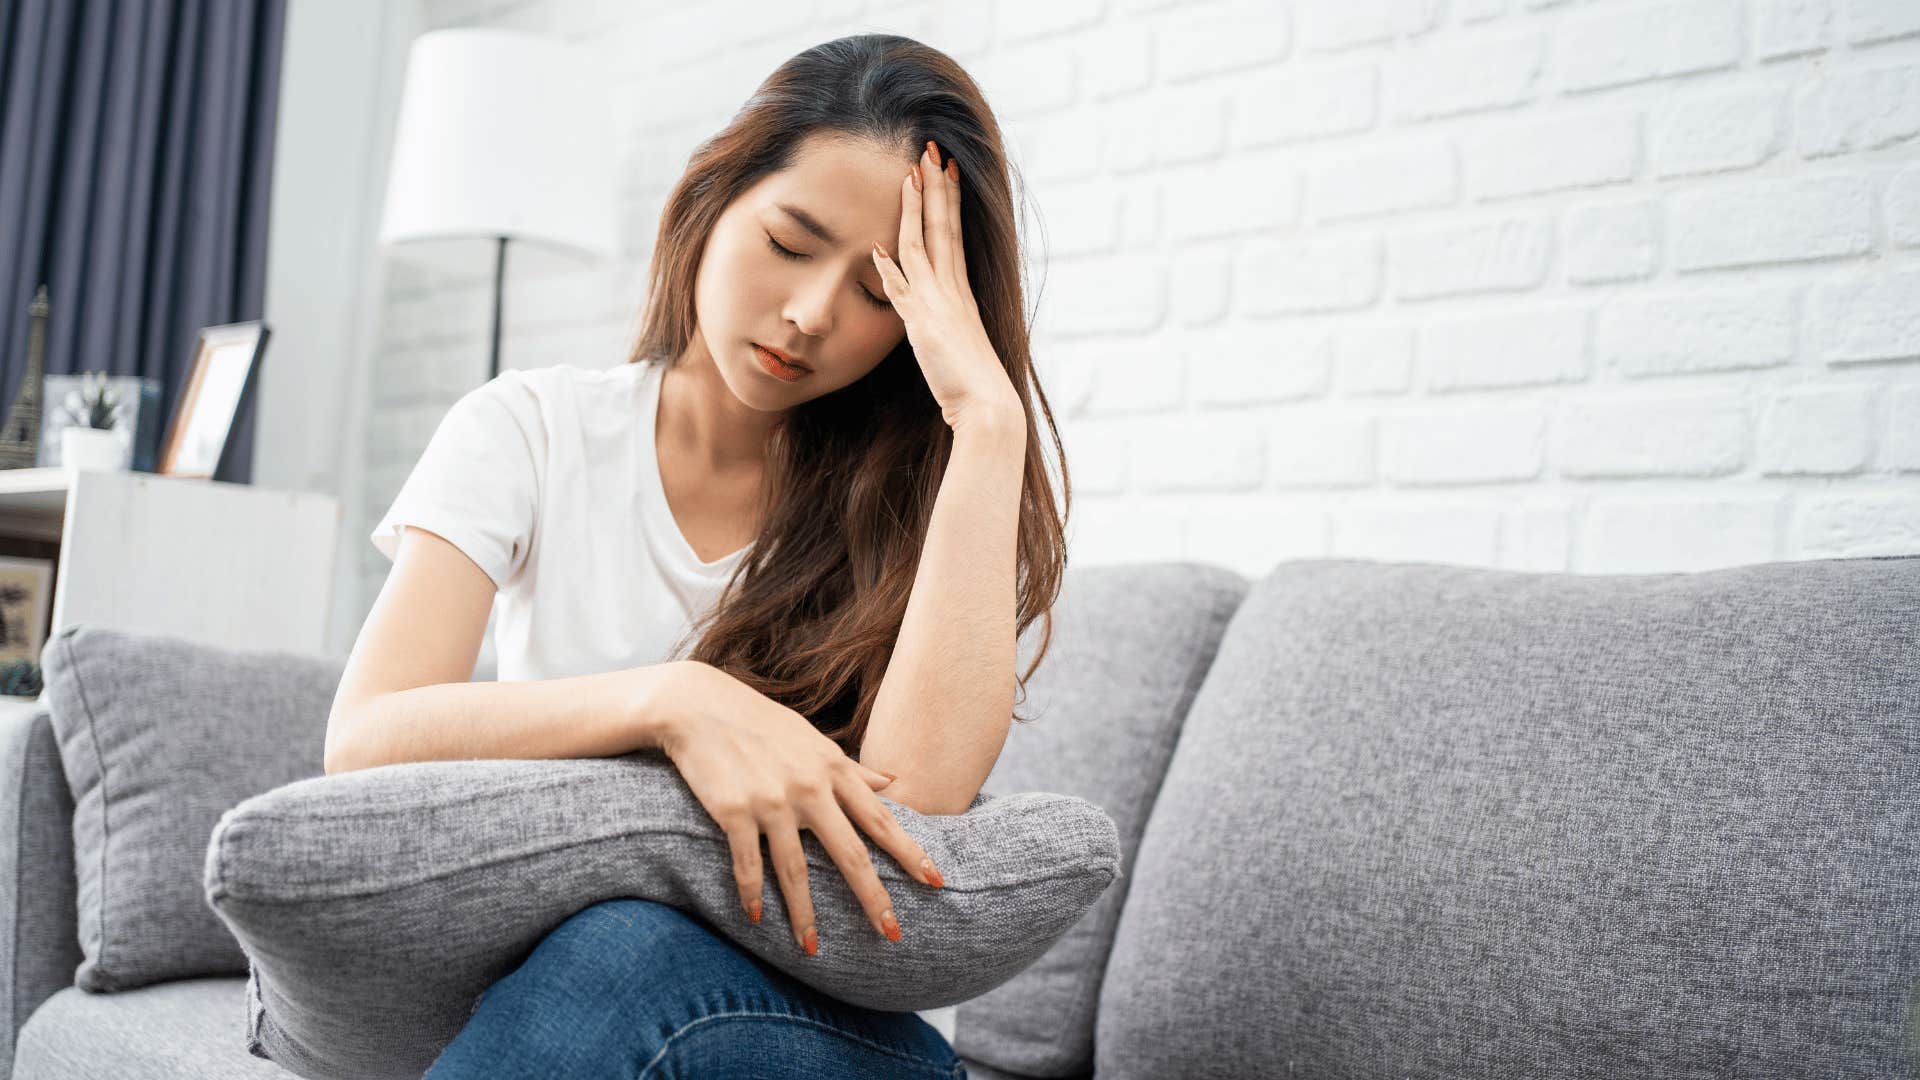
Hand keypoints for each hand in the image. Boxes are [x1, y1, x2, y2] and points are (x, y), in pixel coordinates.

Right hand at [654, 661, 944, 955]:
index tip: (936, 882)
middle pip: (850, 854)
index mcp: (833, 770)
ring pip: (796, 871)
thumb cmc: (760, 723)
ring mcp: (772, 802)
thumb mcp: (813, 739)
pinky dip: (752, 894)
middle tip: (893, 934)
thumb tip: (892, 780)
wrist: (699, 706)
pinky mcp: (735, 812)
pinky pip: (748, 865)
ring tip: (812, 949)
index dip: (910, 853)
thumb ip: (852, 767)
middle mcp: (809, 788)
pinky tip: (756, 918)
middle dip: (874, 898)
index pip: (880, 820)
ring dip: (805, 915)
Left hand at [872, 138, 1020, 431]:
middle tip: (932, 150)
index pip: (953, 233)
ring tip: (910, 174)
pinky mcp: (924, 327)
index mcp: (961, 291)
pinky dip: (890, 270)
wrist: (989, 407)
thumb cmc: (974, 381)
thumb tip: (927, 310)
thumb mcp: (957, 341)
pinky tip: (877, 247)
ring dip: (915, 210)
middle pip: (942, 228)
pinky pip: (904, 292)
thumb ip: (941, 319)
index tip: (945, 168)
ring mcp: (939, 305)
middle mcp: (952, 290)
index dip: (948, 199)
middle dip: (937, 187)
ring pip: (924, 246)